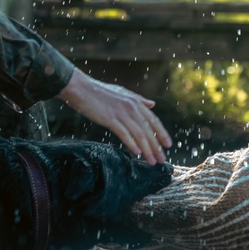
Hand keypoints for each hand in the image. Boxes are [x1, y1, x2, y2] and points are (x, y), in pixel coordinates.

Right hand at [58, 69, 172, 164]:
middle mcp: (132, 107)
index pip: (153, 120)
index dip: (162, 133)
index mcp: (135, 102)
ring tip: (152, 161)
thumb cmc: (99, 91)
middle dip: (157, 146)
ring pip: (139, 134)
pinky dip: (132, 144)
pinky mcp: (110, 119)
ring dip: (147, 150)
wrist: (80, 88)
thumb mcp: (122, 92)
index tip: (168, 145)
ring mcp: (121, 113)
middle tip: (162, 160)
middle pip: (149, 130)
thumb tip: (153, 104)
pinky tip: (137, 153)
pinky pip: (124, 133)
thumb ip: (138, 99)